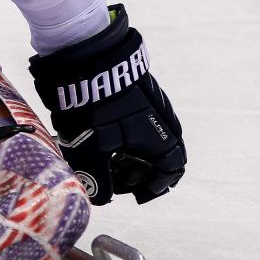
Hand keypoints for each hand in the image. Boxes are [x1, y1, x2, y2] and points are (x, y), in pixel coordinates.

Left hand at [29, 4, 185, 204]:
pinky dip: (125, 135)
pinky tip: (101, 135)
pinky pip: (137, 120)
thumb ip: (96, 181)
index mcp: (160, 139)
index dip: (155, 187)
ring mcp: (151, 102)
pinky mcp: (136, 90)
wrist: (88, 61)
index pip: (171, 170)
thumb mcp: (90, 152)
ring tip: (106, 159)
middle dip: (140, 171)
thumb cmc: (94, 111)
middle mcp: (162, 120)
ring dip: (131, 153)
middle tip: (118, 179)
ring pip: (147, 136)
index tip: (137, 195)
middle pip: (159, 154)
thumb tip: (99, 198)